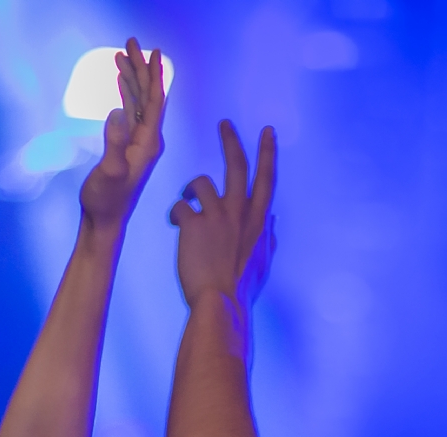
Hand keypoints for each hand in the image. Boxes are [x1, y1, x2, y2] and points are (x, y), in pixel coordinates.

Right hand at [79, 38, 166, 232]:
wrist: (104, 222)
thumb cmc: (107, 201)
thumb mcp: (110, 172)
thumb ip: (115, 143)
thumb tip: (117, 112)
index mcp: (149, 143)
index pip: (156, 101)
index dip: (153, 75)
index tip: (152, 51)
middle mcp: (149, 140)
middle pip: (149, 96)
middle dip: (140, 69)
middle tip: (131, 42)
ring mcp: (139, 143)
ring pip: (139, 103)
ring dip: (132, 79)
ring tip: (121, 56)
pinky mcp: (128, 147)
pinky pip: (131, 113)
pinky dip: (126, 95)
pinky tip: (121, 83)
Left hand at [170, 121, 275, 311]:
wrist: (220, 302)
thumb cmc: (241, 288)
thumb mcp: (262, 261)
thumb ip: (267, 239)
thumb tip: (272, 224)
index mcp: (257, 222)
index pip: (266, 180)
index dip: (267, 153)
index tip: (266, 132)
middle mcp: (239, 213)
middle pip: (236, 167)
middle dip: (230, 141)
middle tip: (223, 123)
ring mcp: (216, 217)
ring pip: (200, 183)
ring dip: (189, 189)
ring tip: (185, 202)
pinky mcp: (192, 224)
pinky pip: (180, 206)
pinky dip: (175, 213)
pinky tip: (174, 225)